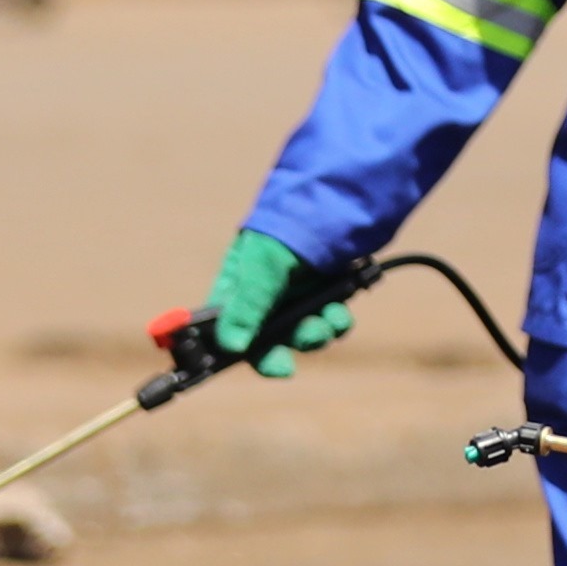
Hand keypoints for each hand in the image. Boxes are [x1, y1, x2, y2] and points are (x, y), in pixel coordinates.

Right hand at [205, 227, 351, 377]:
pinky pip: (330, 321)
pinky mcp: (327, 293)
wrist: (340, 198)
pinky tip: (340, 311)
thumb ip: (248, 305)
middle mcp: (265, 295)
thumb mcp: (264, 265)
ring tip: (325, 323)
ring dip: (314, 335)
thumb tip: (232, 347)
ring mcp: (298, 295)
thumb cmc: (289, 225)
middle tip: (285, 366)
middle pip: (266, 342)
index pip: (226, 330)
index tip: (246, 368)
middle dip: (279, 354)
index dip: (232, 352)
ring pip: (303, 334)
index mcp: (238, 287)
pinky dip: (336, 322)